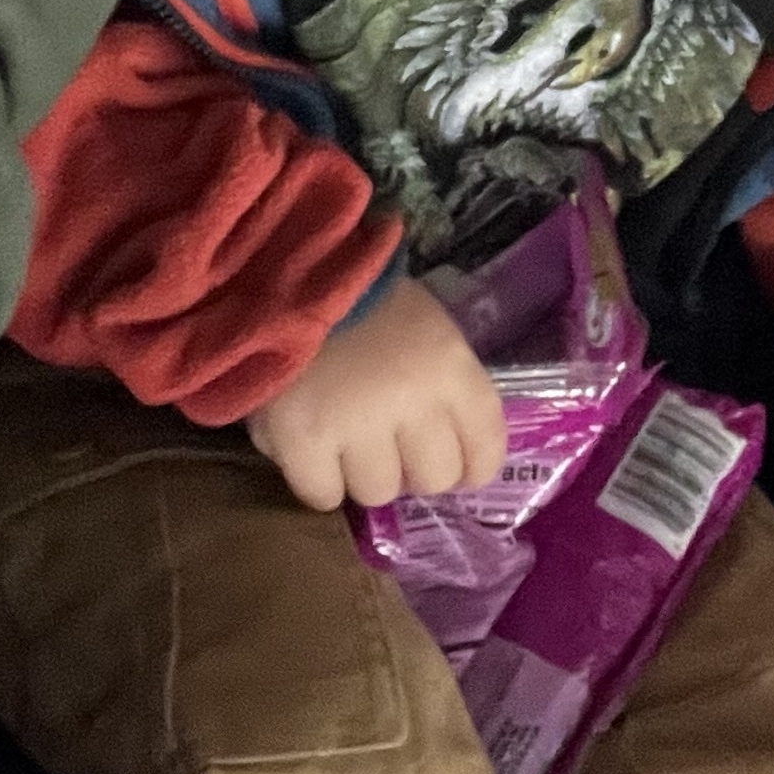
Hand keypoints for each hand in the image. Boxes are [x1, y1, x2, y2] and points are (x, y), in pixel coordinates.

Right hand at [245, 277, 504, 510]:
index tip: (461, 471)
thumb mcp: (428, 328)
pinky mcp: (304, 440)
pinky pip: (324, 495)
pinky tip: (312, 451)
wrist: (287, 278)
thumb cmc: (364, 302)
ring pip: (377, 492)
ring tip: (345, 442)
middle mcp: (412, 400)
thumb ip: (444, 387)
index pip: (486, 443)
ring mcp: (357, 424)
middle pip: (433, 478)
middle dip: (414, 469)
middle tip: (392, 450)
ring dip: (362, 474)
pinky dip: (318, 481)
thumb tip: (450, 449)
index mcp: (449, 366)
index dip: (475, 467)